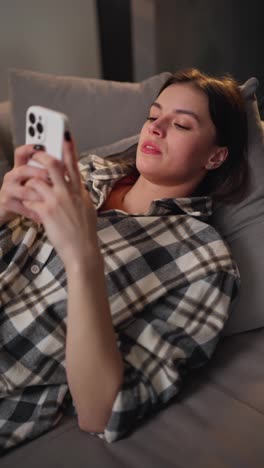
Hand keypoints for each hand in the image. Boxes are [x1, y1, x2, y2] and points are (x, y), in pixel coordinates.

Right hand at [0, 145, 48, 225]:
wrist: (7, 211)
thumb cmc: (26, 196)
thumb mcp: (36, 182)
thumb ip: (48, 172)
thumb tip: (67, 164)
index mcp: (23, 168)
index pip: (23, 153)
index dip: (31, 148)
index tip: (43, 146)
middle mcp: (14, 176)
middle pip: (23, 169)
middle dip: (38, 173)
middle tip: (50, 177)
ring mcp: (9, 188)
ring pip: (25, 190)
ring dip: (39, 195)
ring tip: (50, 199)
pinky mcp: (7, 202)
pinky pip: (23, 206)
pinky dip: (35, 211)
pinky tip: (44, 215)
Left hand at [23, 138, 98, 267]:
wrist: (82, 251)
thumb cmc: (85, 232)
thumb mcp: (87, 208)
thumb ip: (78, 194)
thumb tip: (75, 184)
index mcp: (79, 191)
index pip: (73, 164)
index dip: (69, 148)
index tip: (65, 135)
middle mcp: (69, 193)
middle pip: (53, 165)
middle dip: (40, 156)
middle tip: (34, 153)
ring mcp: (57, 201)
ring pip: (37, 181)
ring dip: (29, 182)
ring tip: (28, 188)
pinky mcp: (46, 212)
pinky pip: (30, 199)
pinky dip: (27, 201)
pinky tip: (29, 206)